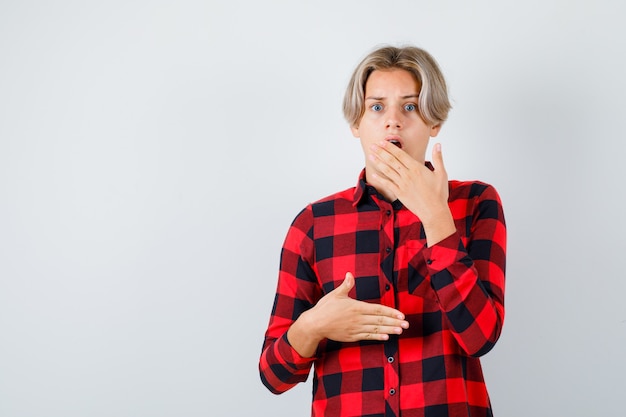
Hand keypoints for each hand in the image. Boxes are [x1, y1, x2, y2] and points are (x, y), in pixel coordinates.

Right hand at [288, 272, 408, 356]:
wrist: (315, 324)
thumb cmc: (324, 308)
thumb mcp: (335, 294)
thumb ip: (346, 285)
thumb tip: (350, 274)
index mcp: (356, 307)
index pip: (377, 309)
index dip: (390, 312)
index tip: (401, 314)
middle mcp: (358, 318)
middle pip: (379, 320)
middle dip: (394, 322)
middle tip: (406, 324)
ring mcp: (355, 329)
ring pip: (375, 329)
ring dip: (389, 330)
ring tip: (400, 331)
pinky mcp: (352, 336)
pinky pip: (367, 337)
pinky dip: (377, 337)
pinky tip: (386, 337)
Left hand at [368, 142, 455, 245]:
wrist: (434, 211)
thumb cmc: (439, 193)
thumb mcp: (441, 173)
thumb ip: (438, 158)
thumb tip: (438, 145)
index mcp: (417, 168)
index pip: (401, 154)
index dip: (390, 148)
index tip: (383, 142)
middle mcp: (407, 175)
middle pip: (392, 160)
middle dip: (381, 152)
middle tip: (373, 145)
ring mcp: (402, 184)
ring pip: (388, 170)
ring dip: (378, 162)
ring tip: (370, 156)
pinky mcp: (399, 193)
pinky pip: (388, 184)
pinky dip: (380, 179)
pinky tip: (373, 174)